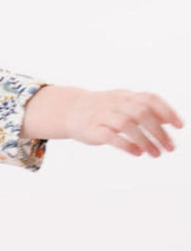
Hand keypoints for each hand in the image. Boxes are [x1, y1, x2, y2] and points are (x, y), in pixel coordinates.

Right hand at [59, 86, 182, 155]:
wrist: (70, 111)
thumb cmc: (102, 109)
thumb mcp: (125, 104)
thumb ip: (146, 110)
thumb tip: (169, 119)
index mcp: (126, 96)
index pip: (150, 99)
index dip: (167, 111)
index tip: (179, 126)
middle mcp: (116, 104)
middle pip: (141, 113)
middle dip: (159, 132)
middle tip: (170, 147)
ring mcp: (103, 116)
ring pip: (127, 125)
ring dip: (145, 140)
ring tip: (155, 154)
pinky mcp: (92, 130)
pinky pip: (110, 136)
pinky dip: (126, 145)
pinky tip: (137, 153)